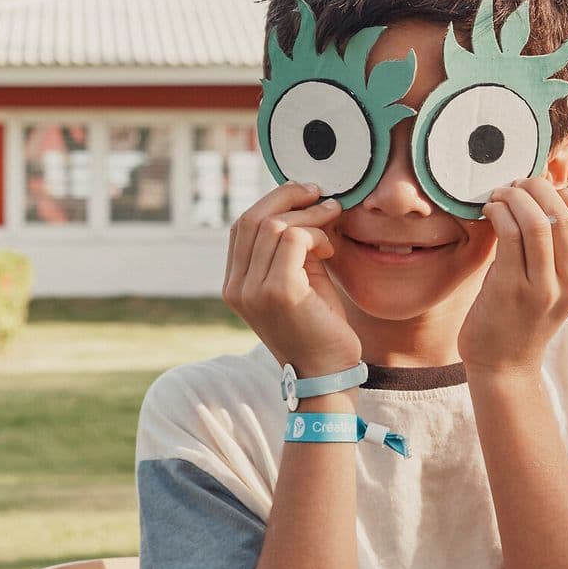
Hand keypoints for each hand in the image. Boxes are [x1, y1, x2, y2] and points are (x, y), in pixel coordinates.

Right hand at [222, 181, 359, 373]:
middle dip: (290, 198)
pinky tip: (329, 250)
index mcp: (235, 284)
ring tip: (331, 229)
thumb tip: (305, 202)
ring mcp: (254, 290)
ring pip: (274, 225)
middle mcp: (237, 287)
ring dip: (310, 218)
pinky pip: (293, 238)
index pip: (242, 225)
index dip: (273, 202)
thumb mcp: (298, 280)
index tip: (306, 195)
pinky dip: (316, 234)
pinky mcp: (279, 292)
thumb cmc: (318, 326)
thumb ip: (291, 248)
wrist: (327, 373)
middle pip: (253, 218)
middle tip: (323, 196)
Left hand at [458, 178, 567, 374]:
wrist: (504, 367)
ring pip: (538, 221)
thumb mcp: (551, 286)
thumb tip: (537, 194)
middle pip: (564, 213)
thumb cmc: (519, 316)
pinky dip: (499, 212)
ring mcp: (543, 288)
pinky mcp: (511, 289)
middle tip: (515, 183)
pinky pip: (510, 235)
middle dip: (536, 187)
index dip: (566, 192)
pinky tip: (489, 210)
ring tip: (499, 193)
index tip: (541, 188)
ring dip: (515, 196)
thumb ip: (553, 249)